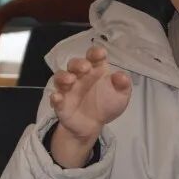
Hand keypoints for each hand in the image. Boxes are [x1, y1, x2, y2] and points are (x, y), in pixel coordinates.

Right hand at [48, 46, 131, 167]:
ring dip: (64, 76)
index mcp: (96, 70)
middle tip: (85, 68)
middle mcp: (80, 76)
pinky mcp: (61, 103)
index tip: (100, 54)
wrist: (93, 125)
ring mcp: (68, 89)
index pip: (93, 56)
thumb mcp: (121, 95)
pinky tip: (58, 98)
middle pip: (74, 64)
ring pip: (60, 77)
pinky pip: (55, 98)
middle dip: (78, 64)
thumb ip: (123, 85)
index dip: (95, 53)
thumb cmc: (106, 105)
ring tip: (71, 80)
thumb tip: (121, 76)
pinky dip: (55, 97)